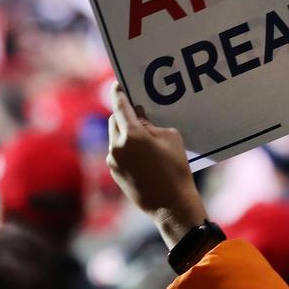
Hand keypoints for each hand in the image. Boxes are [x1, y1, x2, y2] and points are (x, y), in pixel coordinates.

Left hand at [107, 83, 206, 246]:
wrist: (171, 204)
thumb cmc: (175, 168)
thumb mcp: (171, 138)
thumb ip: (152, 124)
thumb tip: (139, 118)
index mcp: (131, 134)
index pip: (120, 106)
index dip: (118, 93)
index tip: (117, 84)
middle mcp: (116, 146)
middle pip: (114, 121)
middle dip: (123, 114)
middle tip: (137, 111)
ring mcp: (113, 161)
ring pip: (115, 137)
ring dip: (125, 132)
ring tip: (143, 136)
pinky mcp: (114, 172)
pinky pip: (117, 152)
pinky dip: (125, 147)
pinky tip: (142, 154)